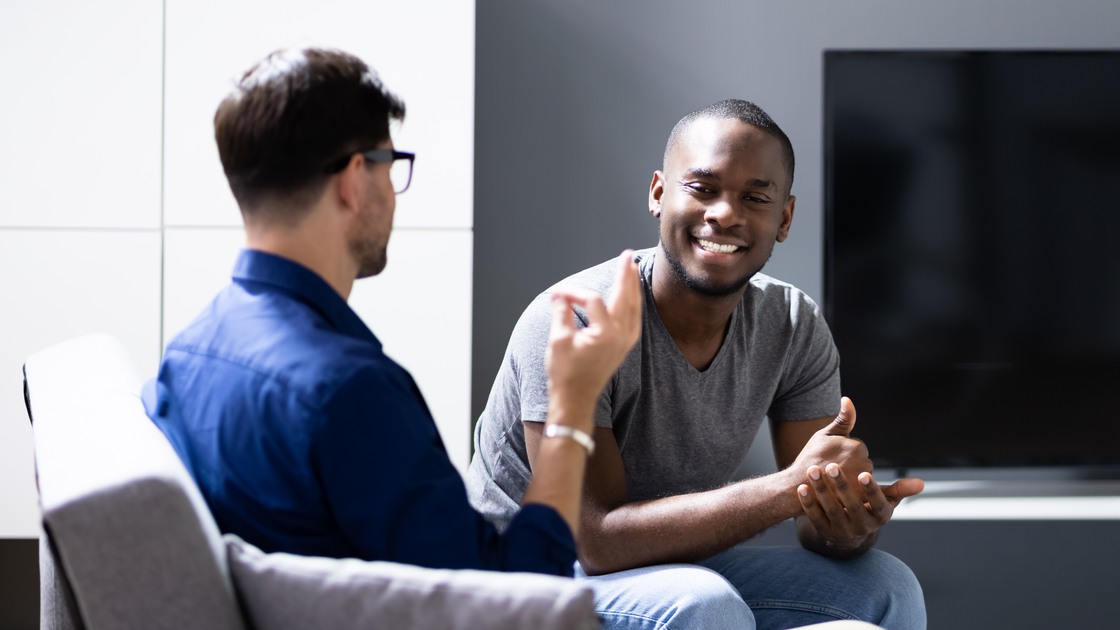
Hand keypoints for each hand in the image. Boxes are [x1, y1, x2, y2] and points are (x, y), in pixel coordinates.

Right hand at [545, 250, 641, 425]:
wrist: (575, 400)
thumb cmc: (565, 374)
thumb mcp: (558, 341)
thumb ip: (561, 313)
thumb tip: (560, 296)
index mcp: (605, 333)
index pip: (591, 300)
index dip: (573, 293)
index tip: (555, 295)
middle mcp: (621, 335)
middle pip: (625, 296)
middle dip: (625, 274)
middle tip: (626, 254)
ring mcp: (625, 342)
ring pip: (634, 307)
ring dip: (632, 286)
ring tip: (631, 268)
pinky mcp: (624, 346)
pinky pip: (634, 318)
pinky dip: (633, 304)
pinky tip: (630, 295)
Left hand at [794, 398, 924, 547]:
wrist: (849, 533)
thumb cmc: (869, 508)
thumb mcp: (885, 501)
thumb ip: (899, 489)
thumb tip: (922, 483)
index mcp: (880, 516)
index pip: (877, 503)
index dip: (871, 490)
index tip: (864, 473)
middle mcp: (863, 527)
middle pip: (852, 506)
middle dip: (841, 486)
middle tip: (832, 466)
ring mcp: (843, 531)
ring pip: (831, 511)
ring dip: (821, 491)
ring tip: (813, 471)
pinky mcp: (825, 533)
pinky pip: (815, 518)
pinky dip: (808, 503)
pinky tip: (802, 487)